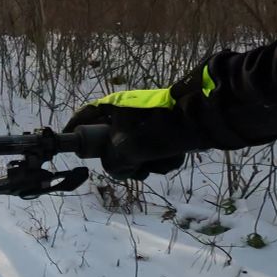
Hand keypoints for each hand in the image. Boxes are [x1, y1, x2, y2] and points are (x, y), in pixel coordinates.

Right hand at [63, 96, 197, 179]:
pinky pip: (154, 148)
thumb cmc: (161, 128)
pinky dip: (162, 157)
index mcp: (115, 106)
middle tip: (132, 170)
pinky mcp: (167, 128)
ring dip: (147, 162)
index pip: (85, 115)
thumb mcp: (130, 149)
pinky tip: (174, 157)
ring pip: (136, 148)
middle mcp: (129, 111)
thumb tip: (116, 169)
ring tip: (159, 163)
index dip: (75, 130)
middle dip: (123, 160)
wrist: (206, 119)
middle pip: (112, 140)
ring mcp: (149, 119)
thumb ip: (114, 163)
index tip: (70, 145)